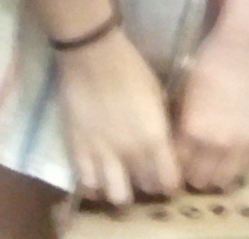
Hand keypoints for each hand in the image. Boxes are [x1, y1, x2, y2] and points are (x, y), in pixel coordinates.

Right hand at [60, 27, 181, 205]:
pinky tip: (99, 180)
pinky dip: (95, 187)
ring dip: (122, 192)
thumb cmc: (130, 68)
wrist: (91, 53)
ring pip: (116, 196)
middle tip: (146, 177)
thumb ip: (162, 127)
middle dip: (149, 186)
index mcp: (154, 137)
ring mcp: (102, 153)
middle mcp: (130, 152)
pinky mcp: (77, 149)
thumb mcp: (158, 96)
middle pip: (146, 189)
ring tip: (122, 182)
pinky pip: (87, 184)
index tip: (169, 178)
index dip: (171, 183)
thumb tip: (166, 147)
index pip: (169, 181)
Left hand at [171, 36, 248, 192]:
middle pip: (199, 180)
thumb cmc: (208, 62)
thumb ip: (177, 119)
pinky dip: (231, 170)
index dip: (171, 166)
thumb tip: (170, 137)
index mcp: (192, 130)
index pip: (176, 165)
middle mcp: (216, 145)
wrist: (246, 50)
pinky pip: (243, 170)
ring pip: (222, 182)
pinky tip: (224, 158)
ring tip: (206, 165)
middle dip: (190, 176)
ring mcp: (240, 146)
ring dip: (212, 177)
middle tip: (186, 165)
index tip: (168, 162)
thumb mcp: (182, 90)